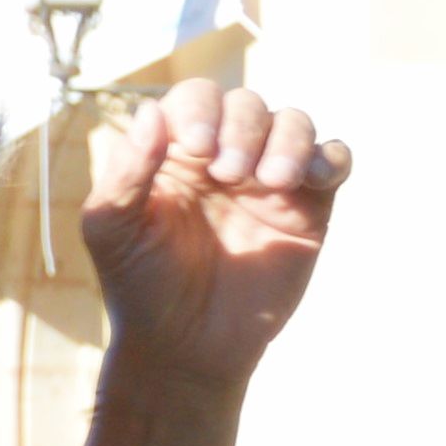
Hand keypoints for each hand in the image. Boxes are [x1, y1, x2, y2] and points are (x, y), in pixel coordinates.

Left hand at [83, 77, 347, 393]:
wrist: (185, 345)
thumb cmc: (140, 285)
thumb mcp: (112, 230)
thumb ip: (124, 173)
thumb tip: (149, 112)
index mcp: (173, 154)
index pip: (195, 100)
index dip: (200, 109)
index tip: (197, 146)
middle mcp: (223, 156)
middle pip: (248, 104)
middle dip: (243, 128)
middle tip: (229, 174)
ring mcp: (267, 178)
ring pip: (294, 123)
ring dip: (288, 140)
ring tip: (269, 182)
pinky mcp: (307, 205)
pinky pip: (333, 160)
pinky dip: (330, 158)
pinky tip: (312, 180)